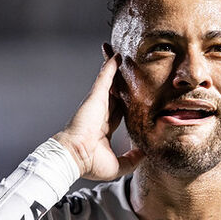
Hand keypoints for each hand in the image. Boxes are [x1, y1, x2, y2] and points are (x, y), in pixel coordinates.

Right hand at [53, 55, 143, 179]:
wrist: (74, 157)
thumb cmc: (90, 163)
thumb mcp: (118, 165)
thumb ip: (132, 159)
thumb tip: (146, 154)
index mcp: (106, 127)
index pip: (121, 112)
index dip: (129, 104)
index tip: (139, 98)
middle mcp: (103, 113)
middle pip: (117, 93)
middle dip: (123, 83)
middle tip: (132, 71)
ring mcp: (99, 103)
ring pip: (111, 82)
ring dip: (116, 69)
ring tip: (123, 54)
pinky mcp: (96, 97)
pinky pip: (105, 77)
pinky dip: (110, 65)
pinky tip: (117, 55)